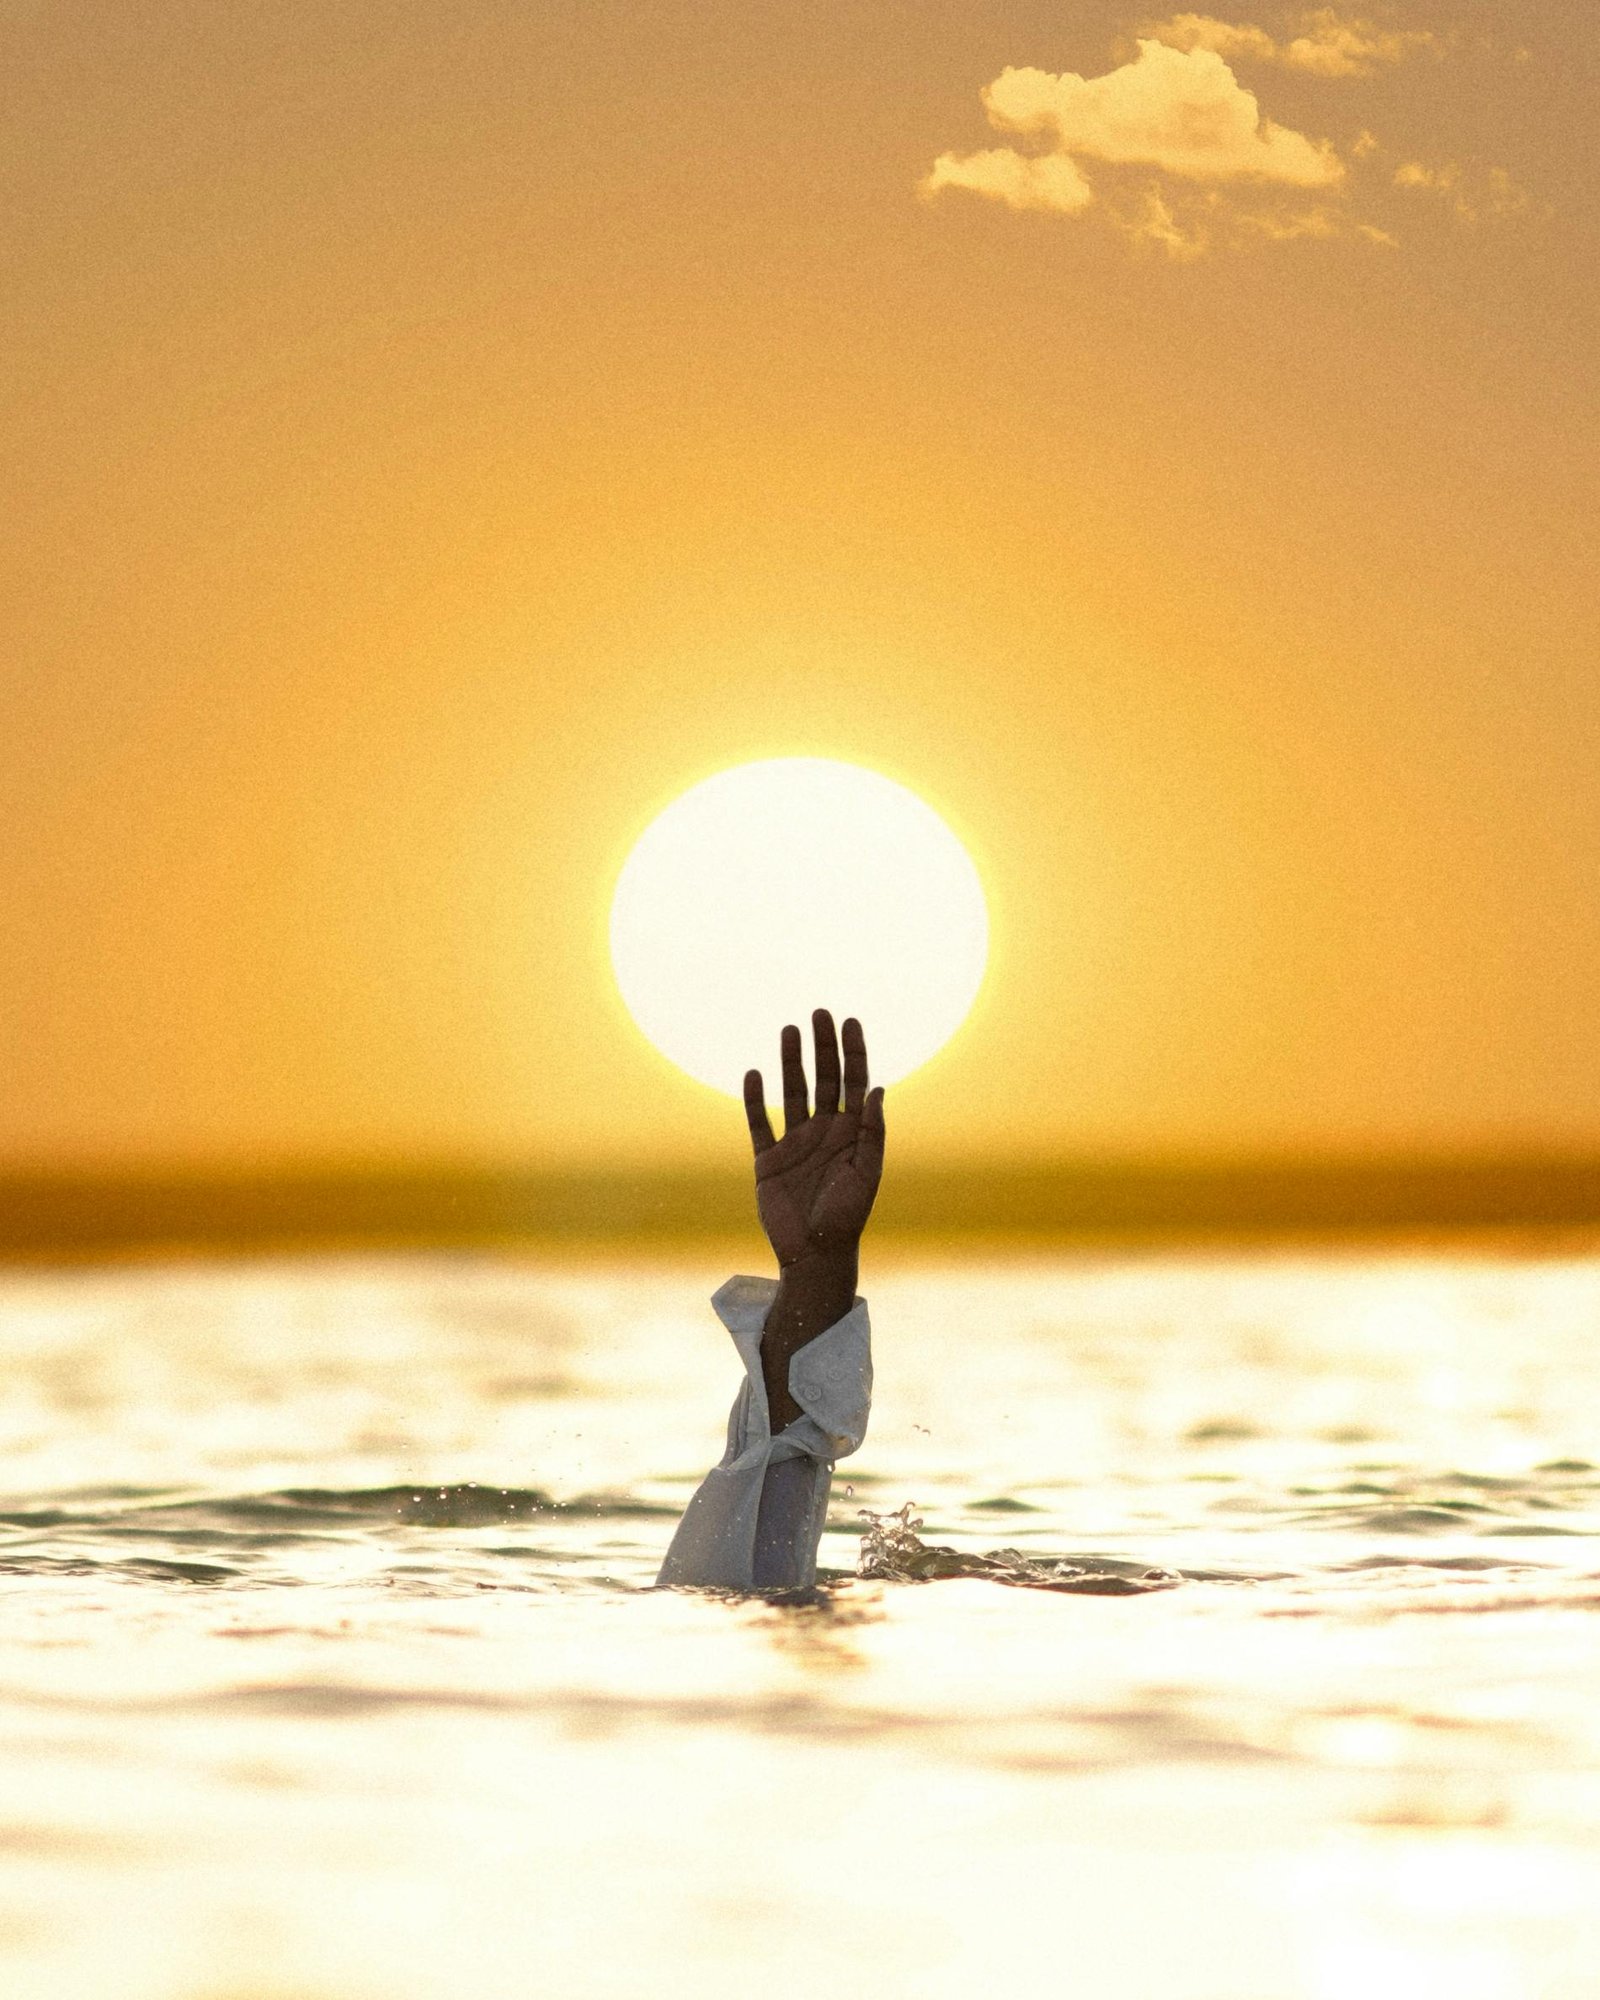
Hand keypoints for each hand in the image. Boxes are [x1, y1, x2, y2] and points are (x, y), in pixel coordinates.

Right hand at [743, 1011, 885, 1267]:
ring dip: (790, 1062)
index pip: (854, 1082)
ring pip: (793, 1092)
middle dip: (821, 1046)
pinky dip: (755, 1100)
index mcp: (852, 1134)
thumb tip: (878, 1088)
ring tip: (789, 1030)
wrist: (814, 1255)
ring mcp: (795, 1144)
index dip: (852, 1052)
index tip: (849, 1021)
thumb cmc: (847, 1218)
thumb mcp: (866, 1174)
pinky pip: (759, 1123)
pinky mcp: (768, 1160)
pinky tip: (754, 1074)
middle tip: (818, 1013)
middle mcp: (824, 1132)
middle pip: (824, 1079)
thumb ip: (872, 1132)